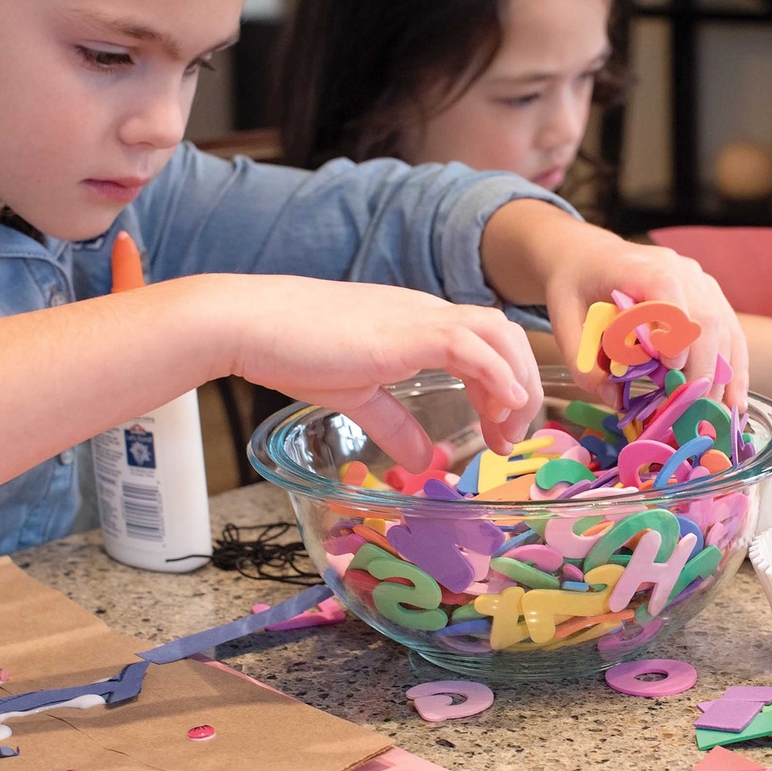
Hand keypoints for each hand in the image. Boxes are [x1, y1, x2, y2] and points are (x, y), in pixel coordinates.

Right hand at [225, 277, 543, 469]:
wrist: (250, 323)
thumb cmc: (292, 350)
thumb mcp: (355, 394)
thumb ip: (393, 423)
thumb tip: (424, 458)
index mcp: (416, 323)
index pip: (485, 343)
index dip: (504, 386)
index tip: (499, 431)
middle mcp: (426, 312)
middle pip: (504, 334)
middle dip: (522, 385)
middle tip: (511, 437)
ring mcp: (417, 318)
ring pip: (497, 333)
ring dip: (515, 381)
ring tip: (509, 427)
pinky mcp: (404, 331)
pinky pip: (469, 345)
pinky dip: (496, 374)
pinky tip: (503, 406)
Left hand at [480, 203, 748, 409]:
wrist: (588, 257)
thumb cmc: (574, 288)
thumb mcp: (564, 322)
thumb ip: (582, 362)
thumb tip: (616, 402)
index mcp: (635, 266)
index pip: (666, 290)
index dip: (675, 328)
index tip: (672, 365)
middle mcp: (676, 268)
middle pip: (704, 316)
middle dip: (704, 366)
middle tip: (696, 408)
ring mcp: (698, 280)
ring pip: (724, 326)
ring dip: (725, 372)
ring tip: (720, 413)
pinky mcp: (709, 295)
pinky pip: (730, 330)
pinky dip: (733, 366)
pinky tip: (734, 398)